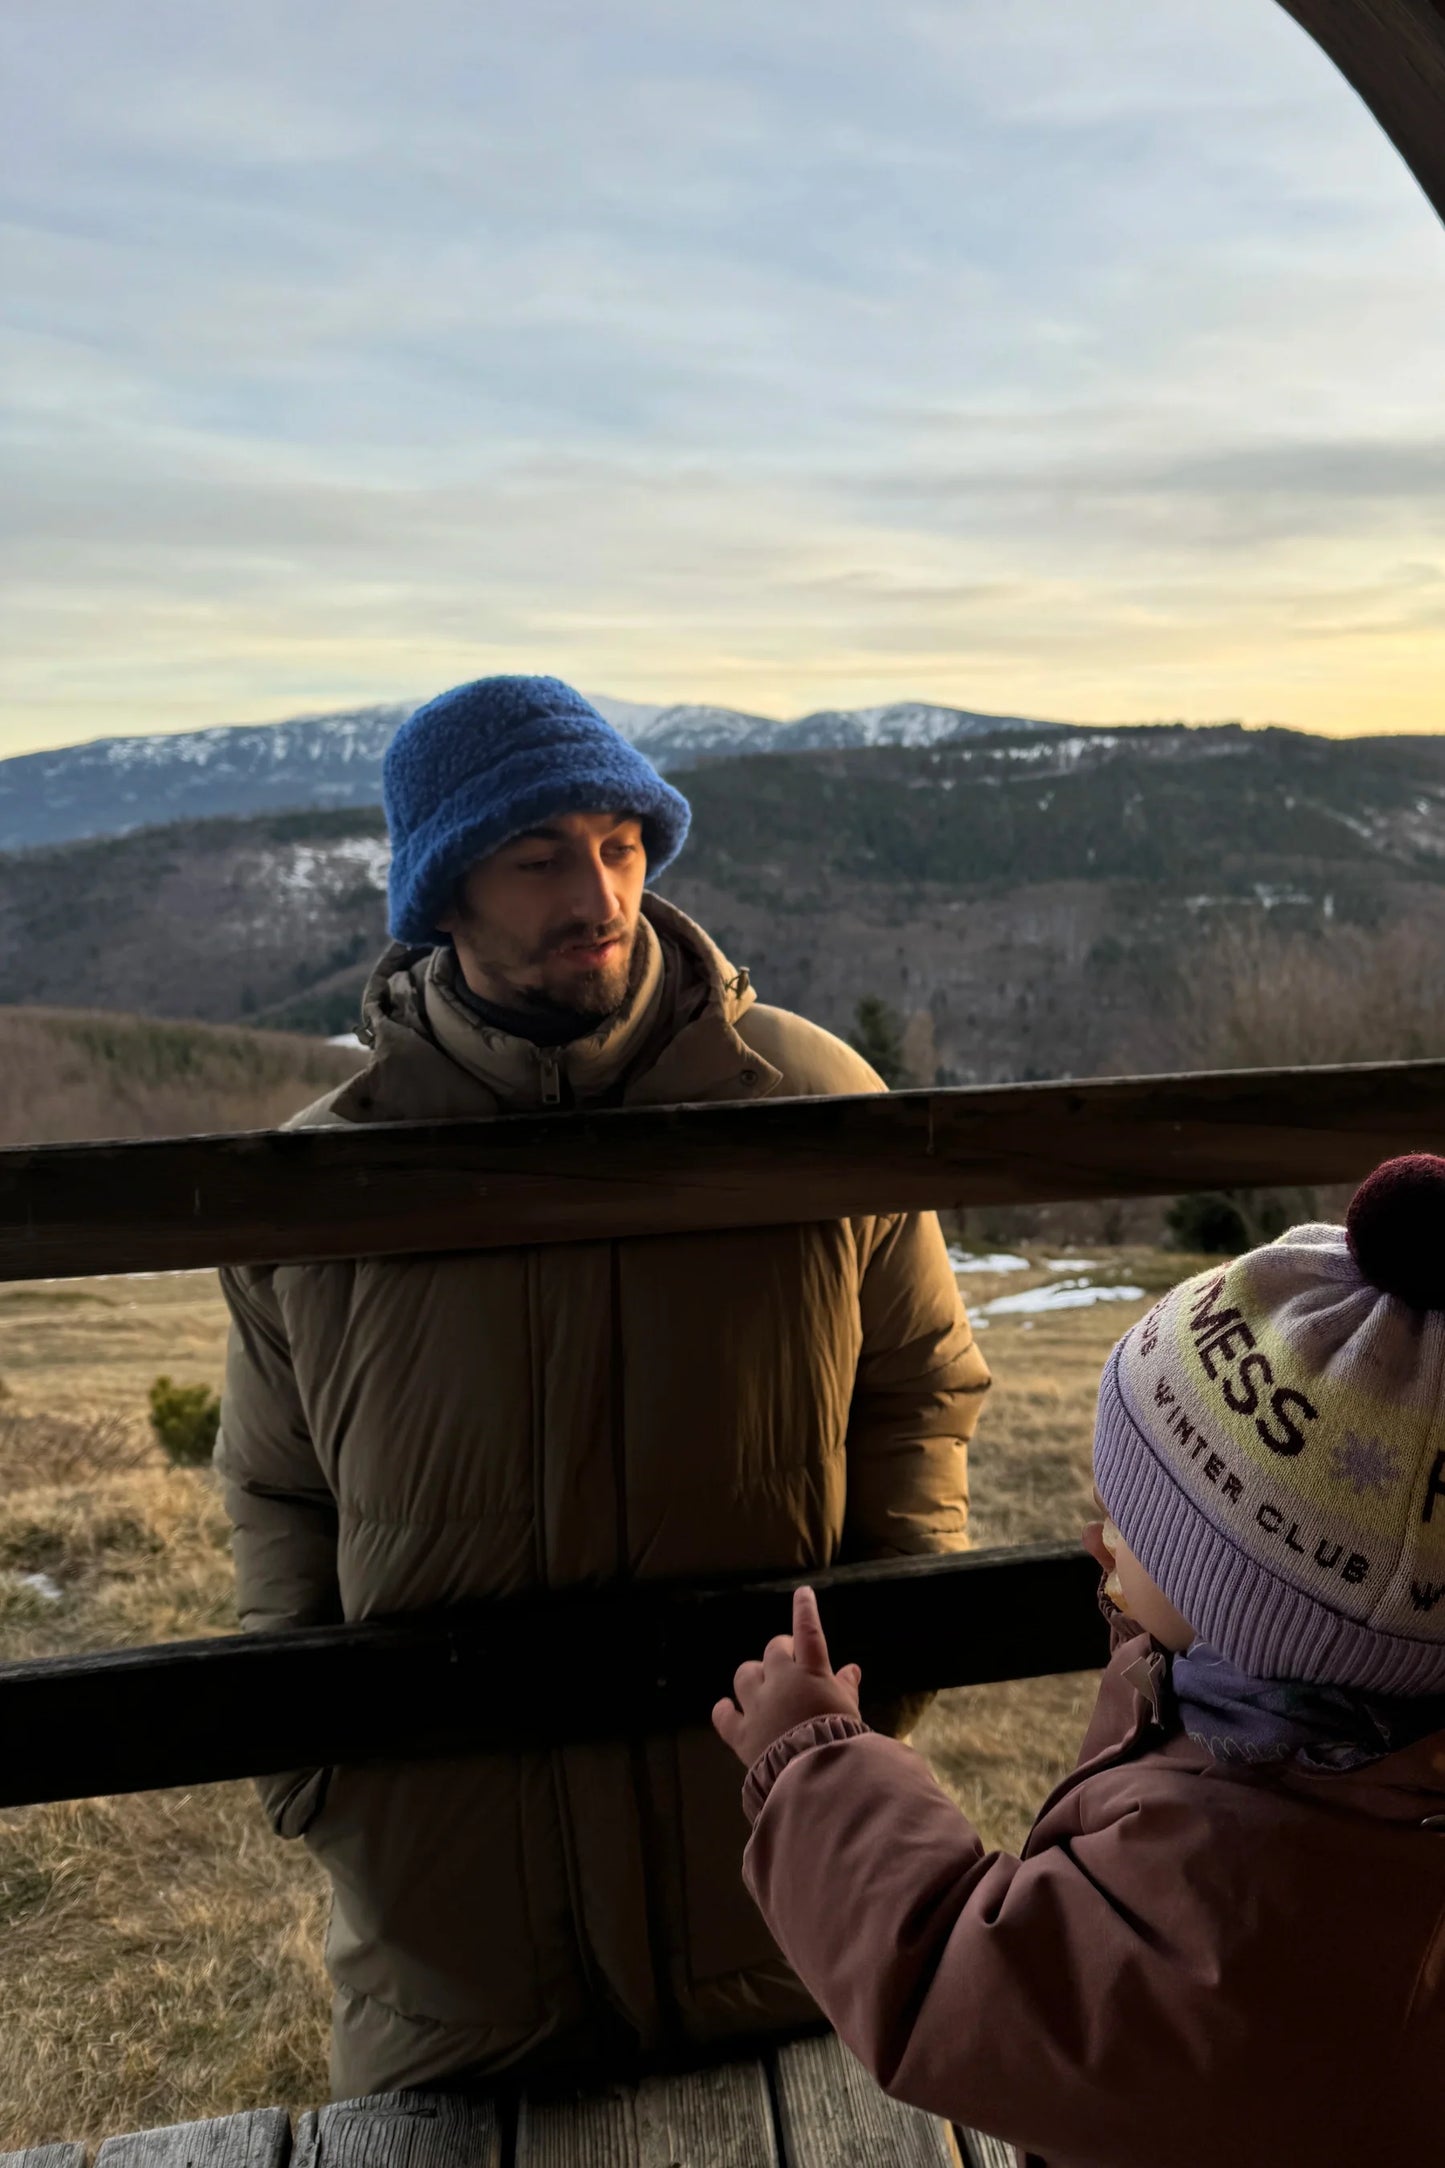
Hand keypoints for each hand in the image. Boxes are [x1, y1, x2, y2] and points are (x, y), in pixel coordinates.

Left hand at [711, 1586, 863, 1768]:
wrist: (817, 1773)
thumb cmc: (840, 1739)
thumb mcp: (850, 1710)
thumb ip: (846, 1688)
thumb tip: (852, 1669)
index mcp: (811, 1672)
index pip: (808, 1631)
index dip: (805, 1610)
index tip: (802, 1593)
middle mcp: (780, 1681)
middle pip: (773, 1650)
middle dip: (781, 1650)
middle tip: (790, 1660)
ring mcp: (758, 1705)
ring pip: (746, 1674)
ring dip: (754, 1675)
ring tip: (763, 1684)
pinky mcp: (742, 1733)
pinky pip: (725, 1716)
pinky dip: (725, 1710)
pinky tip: (727, 1709)